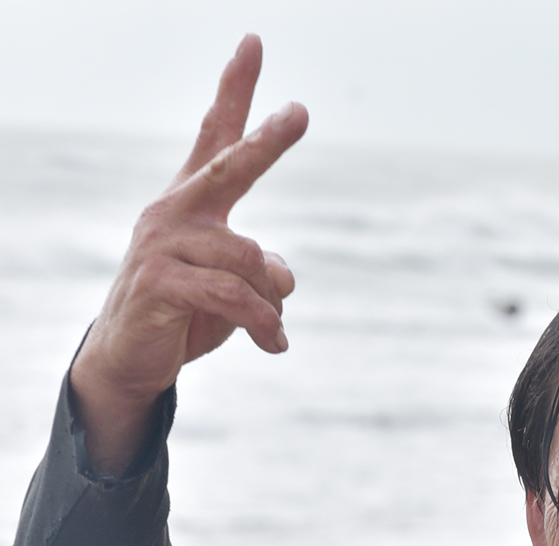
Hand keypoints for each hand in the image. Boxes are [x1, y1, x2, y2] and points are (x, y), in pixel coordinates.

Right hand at [70, 34, 308, 473]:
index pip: (214, 138)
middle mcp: (174, 213)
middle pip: (228, 167)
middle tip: (299, 113)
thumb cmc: (185, 317)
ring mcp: (163, 245)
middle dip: (266, 141)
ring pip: (248, 257)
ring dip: (272, 301)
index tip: (253, 43)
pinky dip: (262, 322)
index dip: (234, 92)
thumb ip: (261, 274)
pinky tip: (274, 344)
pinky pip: (232, 294)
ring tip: (274, 332)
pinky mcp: (160, 283)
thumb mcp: (234, 293)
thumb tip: (282, 275)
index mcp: (192, 205)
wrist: (130, 360)